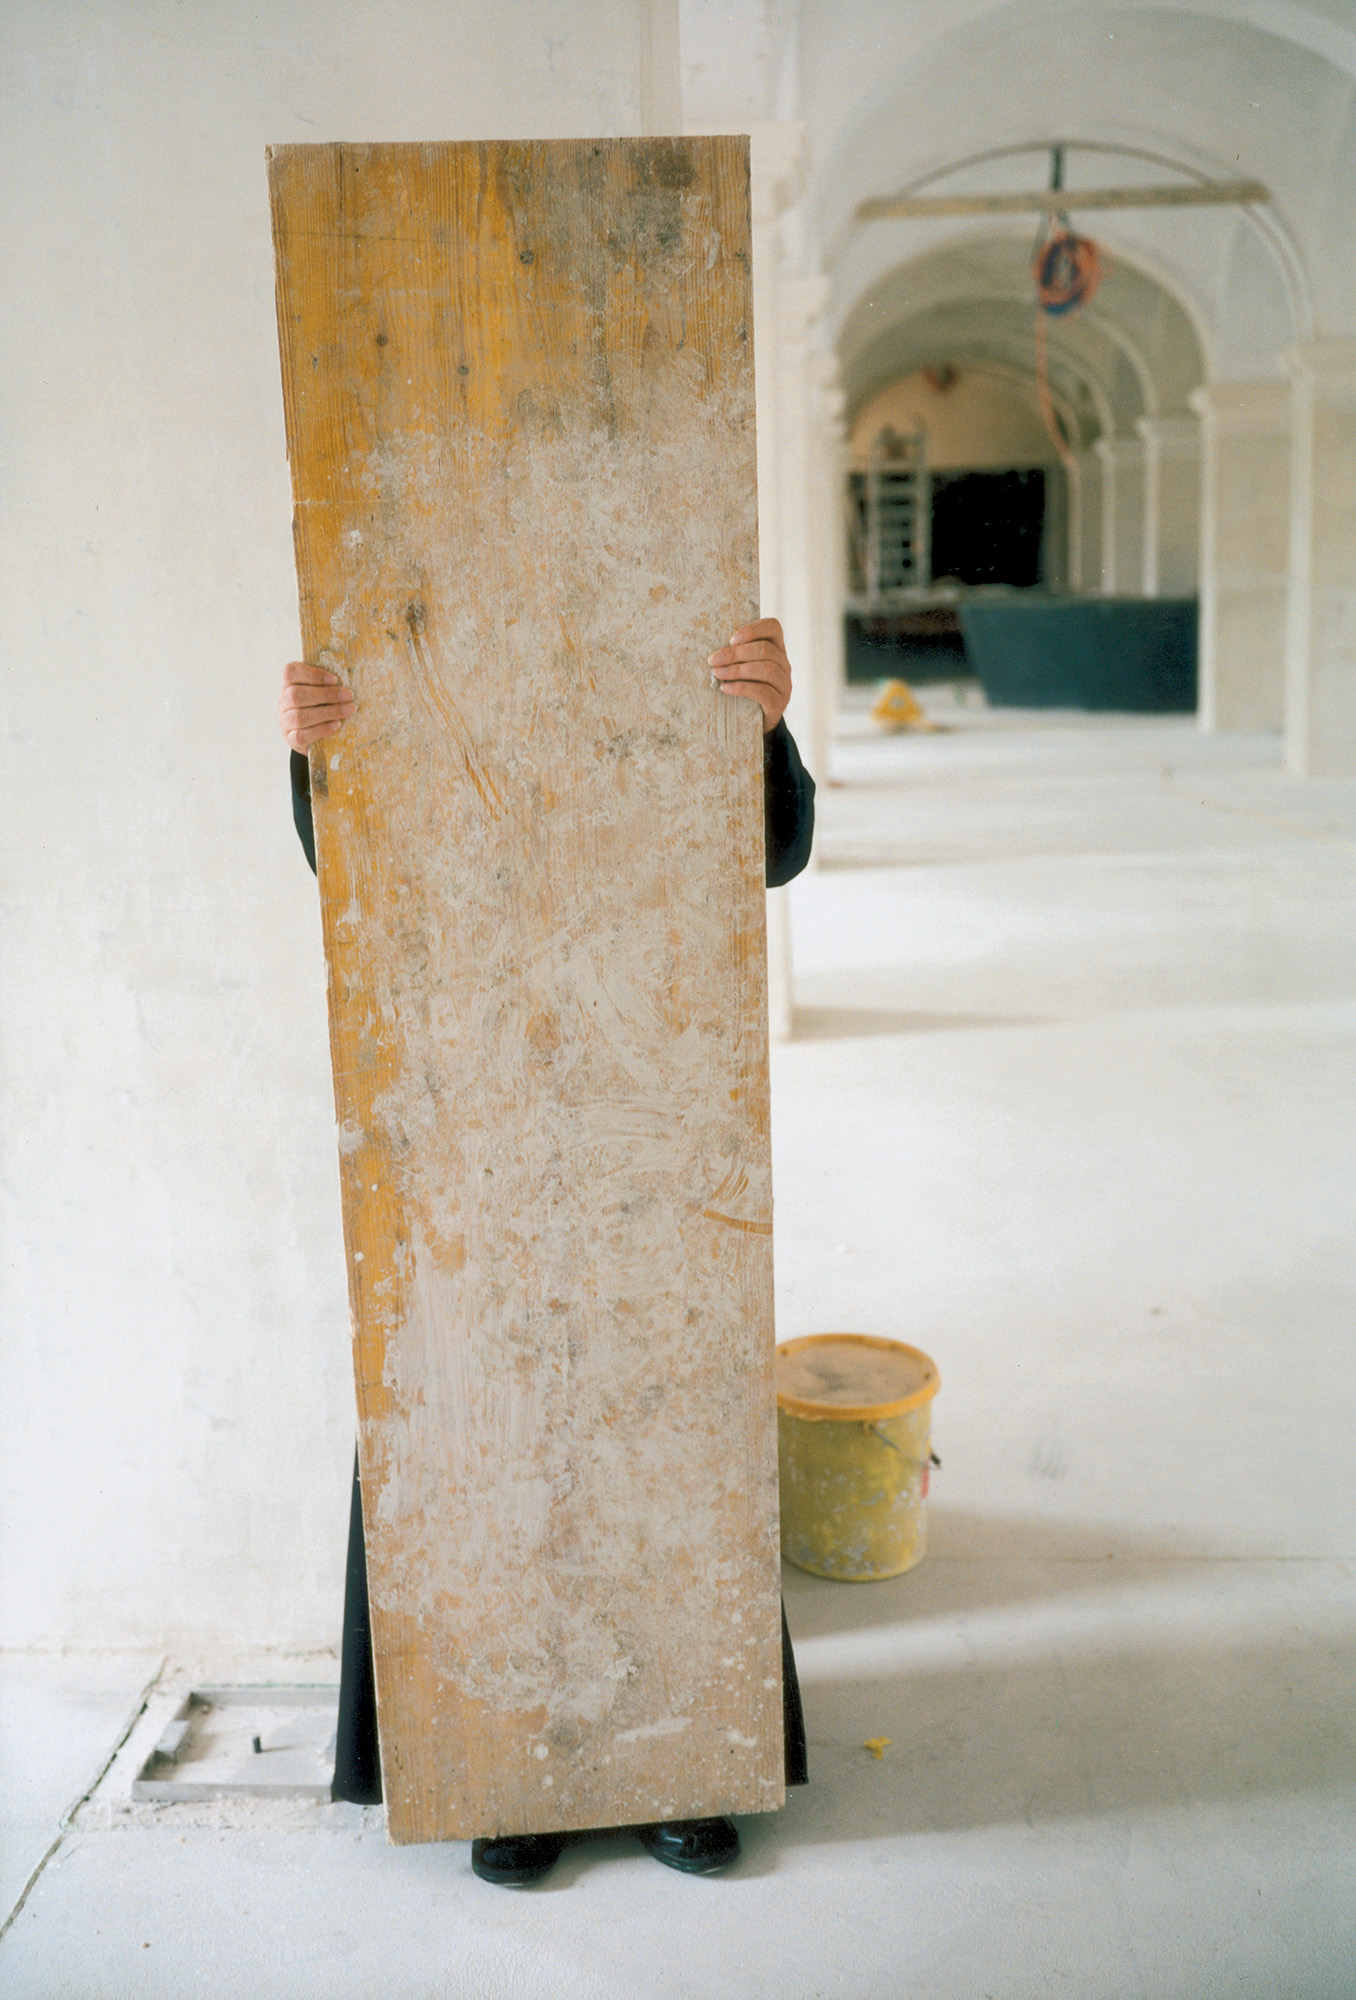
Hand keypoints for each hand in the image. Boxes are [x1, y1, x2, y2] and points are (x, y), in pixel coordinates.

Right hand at [279, 660, 354, 750]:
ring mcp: (285, 721)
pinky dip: (321, 729)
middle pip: (296, 695)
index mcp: (288, 684)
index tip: (335, 679)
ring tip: (348, 710)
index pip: (290, 672)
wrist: (317, 738)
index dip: (312, 674)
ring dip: (328, 712)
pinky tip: (336, 725)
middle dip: (326, 694)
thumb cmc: (324, 707)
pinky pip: (302, 735)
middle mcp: (283, 701)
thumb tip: (350, 672)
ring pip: (300, 716)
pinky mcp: (291, 739)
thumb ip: (330, 683)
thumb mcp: (324, 692)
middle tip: (349, 696)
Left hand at [707, 618, 791, 733]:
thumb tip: (713, 648)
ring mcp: (784, 686)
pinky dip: (742, 688)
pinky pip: (763, 692)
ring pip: (767, 669)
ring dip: (737, 670)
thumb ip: (737, 655)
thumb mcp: (742, 668)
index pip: (773, 628)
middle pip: (765, 650)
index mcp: (777, 650)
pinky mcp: (779, 704)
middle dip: (736, 654)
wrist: (754, 724)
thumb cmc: (743, 690)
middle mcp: (785, 666)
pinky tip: (725, 688)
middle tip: (713, 660)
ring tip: (717, 674)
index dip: (753, 629)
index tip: (731, 640)